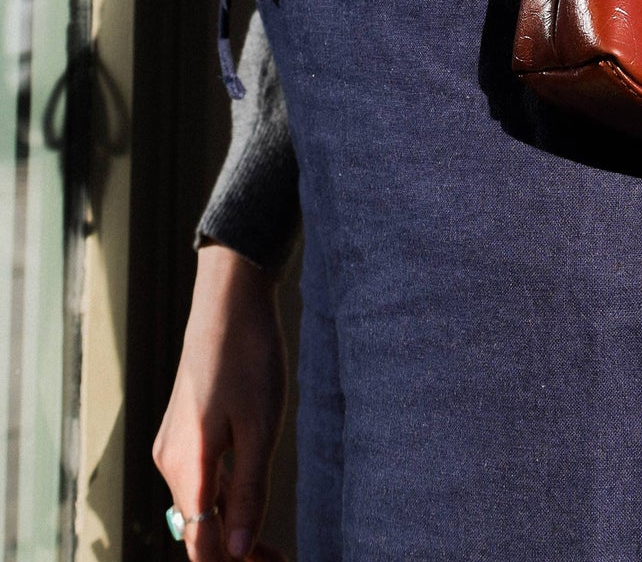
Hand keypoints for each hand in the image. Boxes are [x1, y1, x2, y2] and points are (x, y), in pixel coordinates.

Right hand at [154, 244, 287, 559]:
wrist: (228, 299)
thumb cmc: (248, 357)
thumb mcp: (260, 428)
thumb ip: (248, 492)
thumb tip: (236, 552)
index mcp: (186, 466)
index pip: (201, 544)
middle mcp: (170, 461)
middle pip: (197, 528)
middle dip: (234, 551)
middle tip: (278, 557)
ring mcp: (173, 444)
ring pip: (197, 505)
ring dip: (228, 527)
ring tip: (268, 542)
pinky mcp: (183, 429)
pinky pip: (198, 479)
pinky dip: (221, 499)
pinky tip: (247, 497)